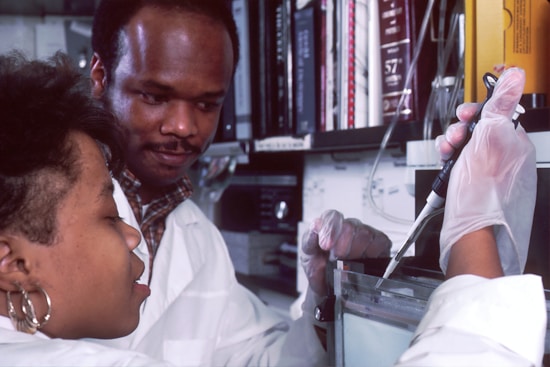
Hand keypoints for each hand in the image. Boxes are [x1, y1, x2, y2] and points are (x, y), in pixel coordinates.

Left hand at [301, 210, 390, 295]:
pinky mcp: (379, 243)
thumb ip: (309, 244)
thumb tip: (316, 234)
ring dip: (355, 251)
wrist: (329, 286)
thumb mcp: (308, 259)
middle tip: (337, 258)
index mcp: (328, 226)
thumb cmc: (319, 270)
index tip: (326, 245)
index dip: (330, 230)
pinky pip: (380, 242)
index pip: (332, 217)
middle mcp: (347, 227)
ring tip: (348, 263)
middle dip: (342, 245)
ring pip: (365, 234)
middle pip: (349, 225)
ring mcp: (364, 234)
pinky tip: (364, 261)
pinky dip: (372, 253)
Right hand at [436, 67, 536, 275]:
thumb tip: (516, 75)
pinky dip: (452, 164)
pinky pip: (463, 167)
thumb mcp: (489, 138)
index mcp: (516, 145)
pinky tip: (447, 167)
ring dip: (453, 146)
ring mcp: (492, 176)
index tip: (466, 113)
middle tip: (454, 138)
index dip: (478, 112)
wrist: (471, 233)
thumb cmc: (481, 194)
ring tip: (447, 153)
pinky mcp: (477, 189)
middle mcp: (507, 160)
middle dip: (461, 130)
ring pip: (468, 150)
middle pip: (480, 131)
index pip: (498, 115)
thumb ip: (501, 105)